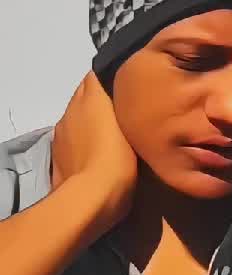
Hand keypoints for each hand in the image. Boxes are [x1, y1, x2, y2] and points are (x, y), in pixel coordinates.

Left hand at [52, 74, 137, 229]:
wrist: (91, 198)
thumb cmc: (116, 157)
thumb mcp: (131, 122)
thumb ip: (123, 100)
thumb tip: (121, 84)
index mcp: (87, 98)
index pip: (95, 76)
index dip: (111, 80)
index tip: (128, 89)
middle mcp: (69, 111)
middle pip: (84, 97)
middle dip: (100, 102)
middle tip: (124, 113)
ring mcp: (60, 136)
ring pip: (77, 120)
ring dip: (90, 123)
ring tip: (112, 136)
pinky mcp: (57, 158)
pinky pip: (71, 141)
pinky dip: (81, 143)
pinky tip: (97, 156)